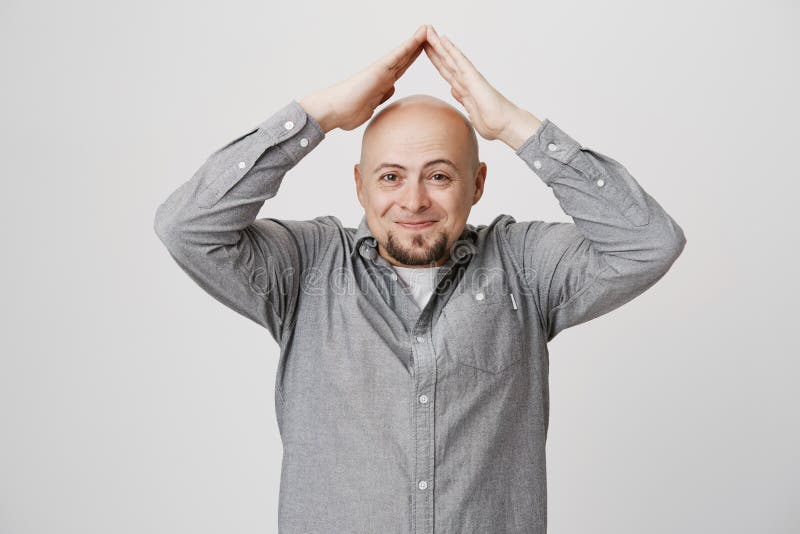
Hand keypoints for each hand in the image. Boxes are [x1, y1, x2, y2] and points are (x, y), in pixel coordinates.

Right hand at [300, 25, 428, 132]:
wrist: (334, 110)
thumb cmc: (347, 111)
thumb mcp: (370, 106)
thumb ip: (380, 97)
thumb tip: (389, 90)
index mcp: (382, 84)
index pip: (402, 68)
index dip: (413, 58)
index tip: (425, 50)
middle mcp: (383, 75)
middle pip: (405, 58)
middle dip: (418, 47)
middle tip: (430, 34)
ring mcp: (381, 71)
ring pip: (403, 53)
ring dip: (416, 41)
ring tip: (428, 28)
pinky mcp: (379, 70)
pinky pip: (398, 55)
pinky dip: (409, 45)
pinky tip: (420, 35)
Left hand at [423, 26, 541, 147]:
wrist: (505, 126)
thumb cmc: (493, 123)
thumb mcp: (471, 111)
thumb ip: (463, 99)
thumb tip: (454, 90)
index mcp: (463, 89)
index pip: (446, 71)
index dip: (436, 60)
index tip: (425, 50)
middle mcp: (465, 80)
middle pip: (445, 61)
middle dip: (434, 48)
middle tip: (423, 32)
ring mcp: (469, 78)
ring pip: (450, 57)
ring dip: (439, 44)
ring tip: (428, 30)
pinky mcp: (473, 78)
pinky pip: (460, 61)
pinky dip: (451, 50)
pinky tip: (443, 39)